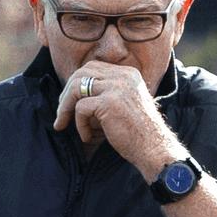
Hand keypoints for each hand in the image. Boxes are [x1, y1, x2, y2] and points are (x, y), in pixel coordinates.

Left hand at [50, 60, 176, 178]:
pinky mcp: (109, 103)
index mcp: (128, 74)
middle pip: (81, 73)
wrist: (154, 149)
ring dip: (66, 108)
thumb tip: (76, 92)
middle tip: (62, 114)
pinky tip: (87, 136)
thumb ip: (107, 92)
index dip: (76, 83)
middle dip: (66, 94)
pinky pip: (80, 108)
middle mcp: (123, 76)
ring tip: (64, 124)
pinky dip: (79, 124)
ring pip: (76, 87)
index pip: (92, 67)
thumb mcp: (125, 103)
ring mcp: (116, 87)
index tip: (69, 102)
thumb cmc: (139, 133)